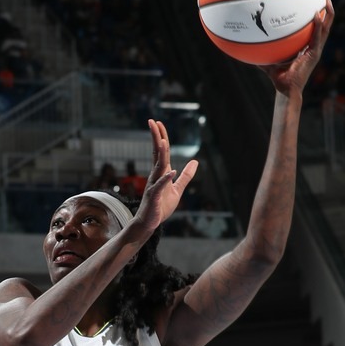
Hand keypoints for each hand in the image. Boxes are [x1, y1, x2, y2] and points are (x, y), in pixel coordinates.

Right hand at [132, 118, 197, 233]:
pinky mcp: (153, 197)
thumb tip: (195, 162)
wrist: (149, 223)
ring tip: (164, 141)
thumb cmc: (161, 206)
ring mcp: (153, 185)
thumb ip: (186, 176)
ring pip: (158, 167)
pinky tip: (171, 171)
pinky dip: (165, 179)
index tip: (158, 123)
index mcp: (161, 173)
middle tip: (152, 122)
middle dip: (156, 138)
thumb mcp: (177, 189)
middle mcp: (155, 176)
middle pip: (157, 154)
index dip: (161, 137)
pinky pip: (159, 186)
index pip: (161, 152)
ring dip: (162, 154)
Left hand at [258, 0, 334, 96]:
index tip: (315, 4)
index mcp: (307, 49)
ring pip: (325, 29)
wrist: (285, 90)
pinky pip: (318, 37)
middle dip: (326, 12)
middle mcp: (313, 48)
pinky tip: (316, 15)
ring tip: (327, 1)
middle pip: (324, 27)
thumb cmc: (278, 78)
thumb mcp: (269, 61)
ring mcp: (315, 51)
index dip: (317, 19)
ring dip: (328, 15)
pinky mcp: (314, 55)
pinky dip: (317, 25)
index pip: (314, 31)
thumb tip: (249, 46)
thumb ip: (263, 53)